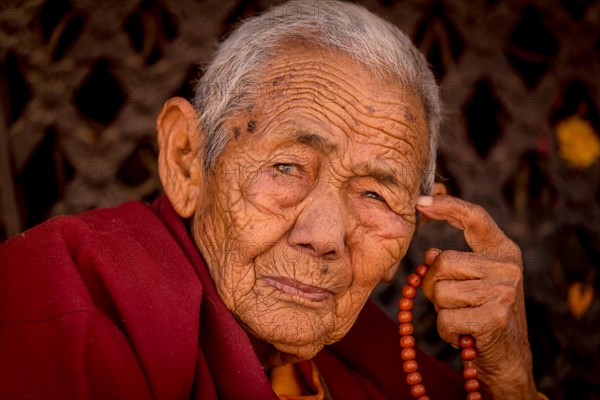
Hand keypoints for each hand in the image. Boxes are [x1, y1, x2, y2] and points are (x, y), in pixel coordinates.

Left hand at [416, 195, 537, 399]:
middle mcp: (508, 267)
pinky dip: (446, 331)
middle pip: (442, 262)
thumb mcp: (471, 283)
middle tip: (450, 304)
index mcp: (503, 251)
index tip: (420, 202)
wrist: (508, 360)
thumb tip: (430, 254)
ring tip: (462, 319)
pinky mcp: (495, 316)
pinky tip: (464, 336)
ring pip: (440, 292)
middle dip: (433, 286)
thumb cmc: (482, 316)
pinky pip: (445, 318)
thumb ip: (453, 263)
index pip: (475, 218)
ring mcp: (504, 291)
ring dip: (441, 312)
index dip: (448, 206)